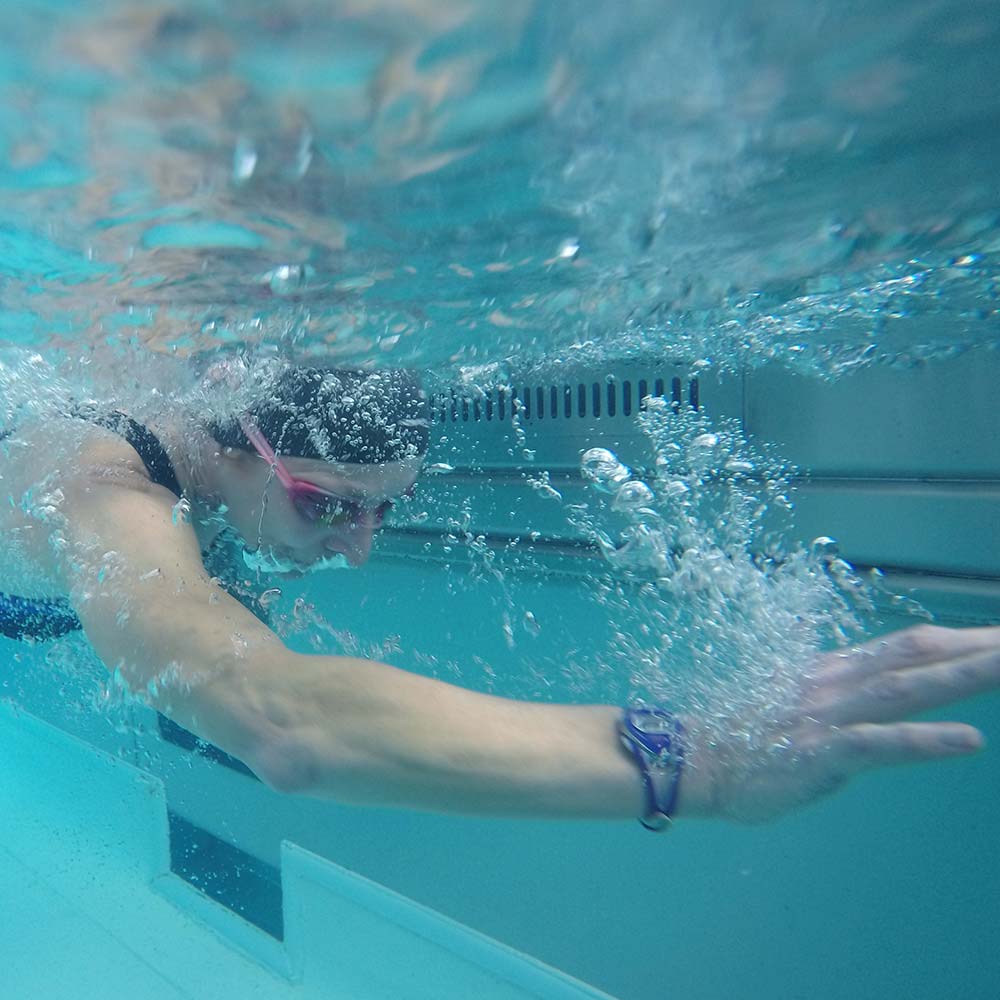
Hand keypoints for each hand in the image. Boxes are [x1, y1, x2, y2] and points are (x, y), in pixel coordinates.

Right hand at [694, 625, 998, 822]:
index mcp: (833, 671)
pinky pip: (879, 744)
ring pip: (908, 689)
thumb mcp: (790, 695)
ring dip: (967, 676)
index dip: (958, 638)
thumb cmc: (741, 730)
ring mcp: (829, 715)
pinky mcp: (820, 752)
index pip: (907, 647)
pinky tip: (970, 740)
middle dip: (979, 647)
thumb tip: (852, 665)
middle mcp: (837, 683)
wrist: (693, 756)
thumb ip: (830, 682)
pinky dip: (925, 740)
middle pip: (919, 656)